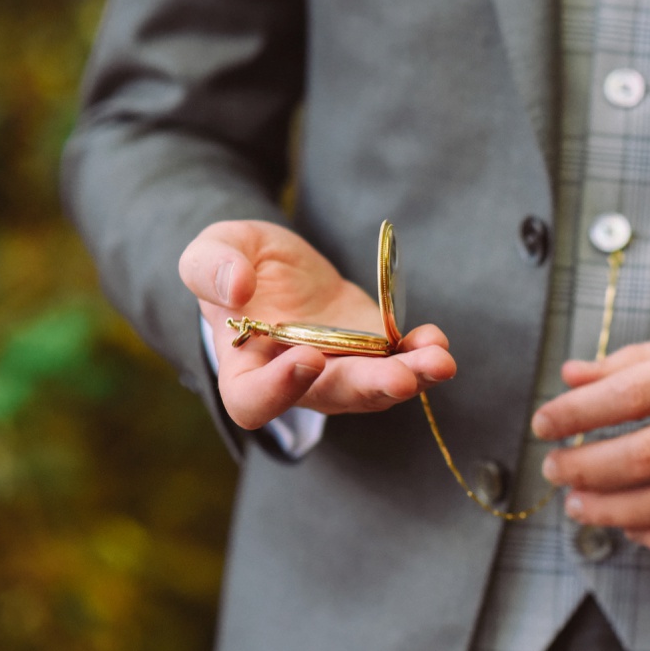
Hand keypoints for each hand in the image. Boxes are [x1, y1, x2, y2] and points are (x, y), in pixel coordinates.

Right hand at [179, 220, 455, 427]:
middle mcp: (295, 382)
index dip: (279, 391)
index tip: (308, 358)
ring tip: (438, 360)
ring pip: (375, 388)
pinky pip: (400, 363)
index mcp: (243, 365)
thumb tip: (236, 287)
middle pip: (332, 398)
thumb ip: (210, 266)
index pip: (252, 401)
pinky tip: (435, 339)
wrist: (273, 263)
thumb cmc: (234, 264)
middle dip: (370, 387)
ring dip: (411, 377)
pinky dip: (421, 354)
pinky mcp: (371, 352)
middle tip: (400, 377)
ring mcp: (339, 370)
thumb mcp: (211, 249)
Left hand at [530, 310, 649, 554]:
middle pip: (647, 456)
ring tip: (583, 505)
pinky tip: (639, 532)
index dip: (578, 414)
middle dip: (587, 468)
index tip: (546, 424)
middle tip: (556, 471)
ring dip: (617, 511)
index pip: (633, 393)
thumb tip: (575, 376)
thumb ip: (646, 359)